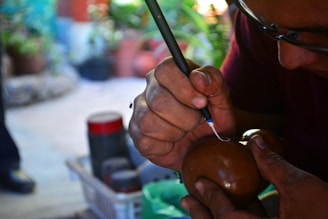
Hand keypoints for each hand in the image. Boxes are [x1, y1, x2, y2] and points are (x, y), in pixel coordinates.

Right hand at [128, 57, 235, 170]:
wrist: (208, 144)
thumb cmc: (213, 117)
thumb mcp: (222, 98)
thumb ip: (214, 82)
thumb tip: (197, 78)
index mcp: (169, 73)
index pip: (165, 70)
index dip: (184, 87)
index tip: (202, 102)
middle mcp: (150, 89)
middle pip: (158, 99)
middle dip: (185, 116)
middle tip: (198, 121)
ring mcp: (140, 111)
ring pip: (149, 120)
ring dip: (175, 131)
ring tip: (186, 131)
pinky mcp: (137, 134)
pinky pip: (145, 140)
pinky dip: (166, 145)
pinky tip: (174, 142)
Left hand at [181, 135, 327, 217]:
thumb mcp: (300, 186)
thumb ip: (273, 164)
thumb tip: (255, 141)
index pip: (226, 218)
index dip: (210, 199)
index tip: (196, 183)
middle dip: (203, 213)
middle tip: (187, 199)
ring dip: (218, 213)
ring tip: (204, 197)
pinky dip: (239, 213)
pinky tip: (234, 201)